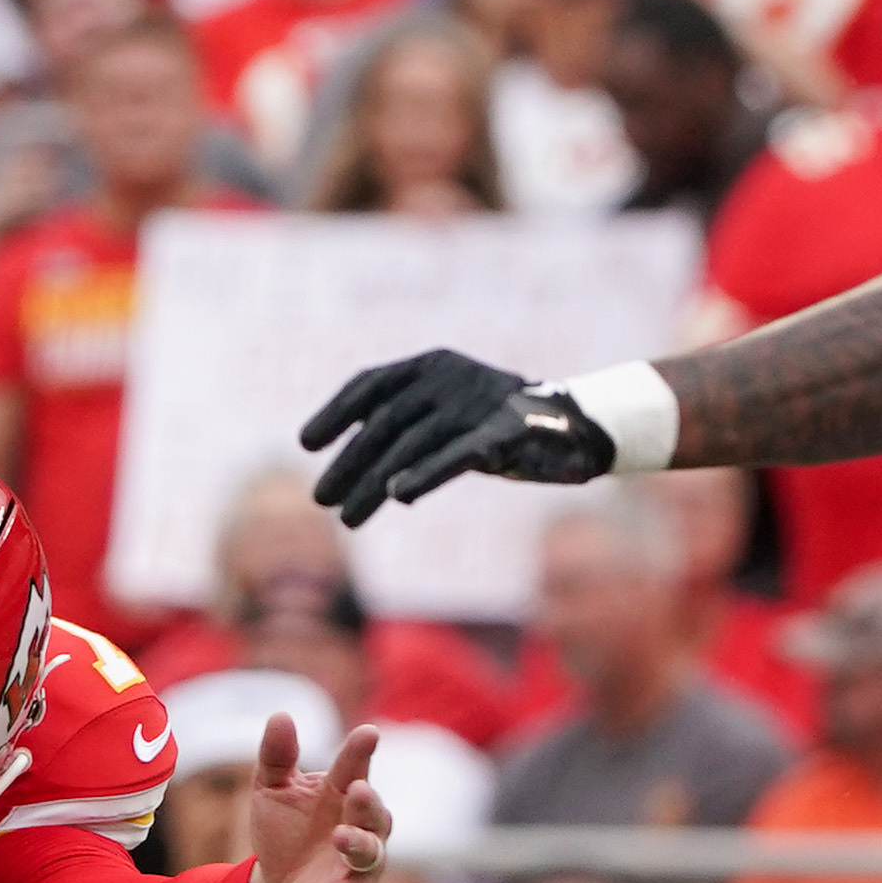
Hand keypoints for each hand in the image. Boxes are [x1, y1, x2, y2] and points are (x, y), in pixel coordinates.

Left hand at [238, 713, 389, 882]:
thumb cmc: (284, 832)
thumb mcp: (271, 791)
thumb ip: (276, 756)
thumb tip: (281, 715)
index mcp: (342, 793)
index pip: (355, 768)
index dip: (361, 752)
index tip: (368, 733)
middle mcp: (359, 826)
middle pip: (374, 812)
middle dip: (369, 801)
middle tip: (357, 789)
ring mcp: (358, 865)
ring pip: (370, 854)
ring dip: (358, 845)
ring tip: (340, 837)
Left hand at [301, 349, 625, 521]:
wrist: (574, 429)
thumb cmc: (498, 425)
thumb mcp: (447, 415)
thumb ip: (405, 429)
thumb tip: (348, 466)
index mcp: (432, 364)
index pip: (371, 383)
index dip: (335, 412)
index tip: (307, 444)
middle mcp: (450, 377)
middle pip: (384, 422)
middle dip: (348, 463)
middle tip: (321, 499)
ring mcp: (478, 404)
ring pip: (412, 445)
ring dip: (373, 484)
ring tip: (346, 518)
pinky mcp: (505, 435)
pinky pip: (457, 456)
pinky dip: (425, 473)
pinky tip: (397, 494)